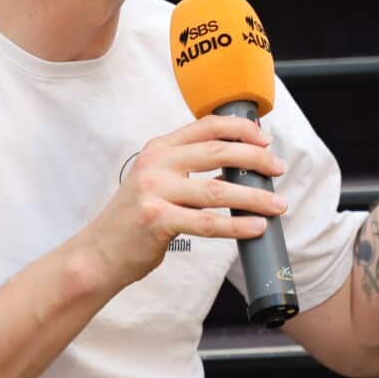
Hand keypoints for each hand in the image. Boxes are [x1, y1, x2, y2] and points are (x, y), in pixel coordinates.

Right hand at [82, 115, 287, 287]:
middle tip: (277, 170)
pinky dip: (236, 226)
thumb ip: (188, 168)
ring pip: (217, 191)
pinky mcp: (156, 220)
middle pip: (217, 151)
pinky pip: (207, 223)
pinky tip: (255, 227)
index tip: (265, 141)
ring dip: (254, 197)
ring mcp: (154, 190)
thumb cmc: (136, 218)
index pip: (206, 126)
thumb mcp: (157, 181)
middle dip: (255, 160)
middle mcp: (156, 163)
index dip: (240, 129)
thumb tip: (238, 166)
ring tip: (278, 204)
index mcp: (159, 148)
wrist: (100, 252)